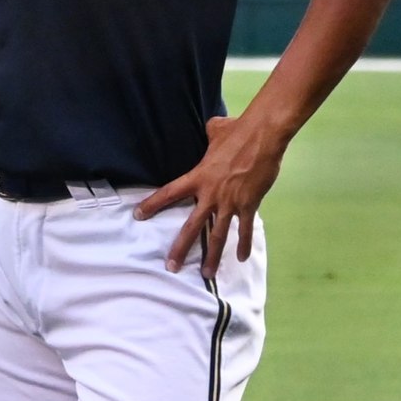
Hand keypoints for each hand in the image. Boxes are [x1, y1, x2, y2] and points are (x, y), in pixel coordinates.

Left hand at [134, 113, 283, 280]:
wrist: (263, 136)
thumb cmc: (238, 130)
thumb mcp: (217, 129)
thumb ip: (210, 132)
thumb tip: (211, 126)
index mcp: (198, 177)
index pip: (169, 193)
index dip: (152, 205)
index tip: (138, 215)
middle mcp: (211, 194)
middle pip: (191, 226)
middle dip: (180, 248)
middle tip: (171, 266)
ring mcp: (230, 202)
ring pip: (217, 235)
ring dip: (212, 257)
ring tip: (206, 274)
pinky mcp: (249, 205)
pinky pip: (245, 229)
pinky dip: (244, 245)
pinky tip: (241, 258)